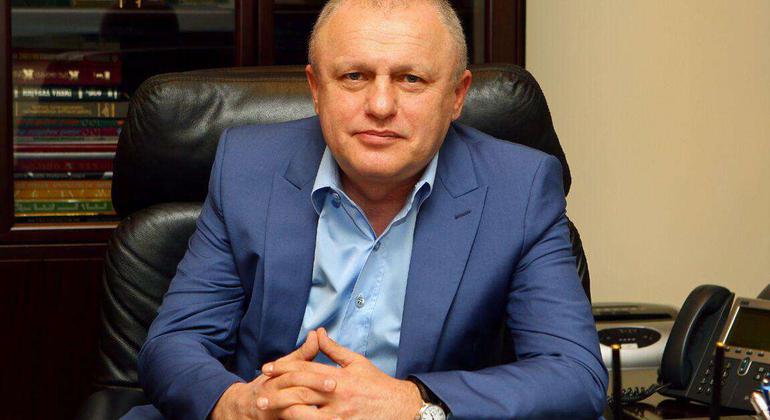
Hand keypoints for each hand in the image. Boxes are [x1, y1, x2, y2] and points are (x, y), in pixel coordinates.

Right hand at [211, 330, 339, 419]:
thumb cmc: (268, 385)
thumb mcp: (283, 367)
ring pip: (294, 413)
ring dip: (314, 417)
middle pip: (296, 393)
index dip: (315, 378)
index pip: (296, 376)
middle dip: (316, 393)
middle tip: (336, 397)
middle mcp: (273, 394)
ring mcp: (273, 411)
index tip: (335, 382)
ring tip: (335, 419)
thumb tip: (316, 333)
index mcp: (276, 378)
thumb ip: (302, 354)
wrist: (241, 409)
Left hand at [262, 328, 423, 419]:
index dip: (283, 368)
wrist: (400, 408)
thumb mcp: (356, 362)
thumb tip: (318, 332)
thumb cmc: (377, 384)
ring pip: (304, 414)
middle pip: (300, 392)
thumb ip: (333, 350)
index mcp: (339, 377)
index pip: (305, 370)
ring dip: (284, 412)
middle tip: (259, 394)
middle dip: (277, 392)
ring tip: (268, 411)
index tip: (267, 369)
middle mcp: (337, 396)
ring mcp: (339, 416)